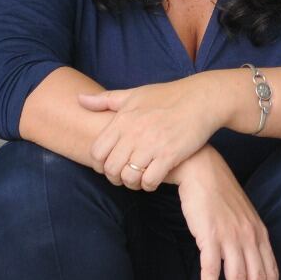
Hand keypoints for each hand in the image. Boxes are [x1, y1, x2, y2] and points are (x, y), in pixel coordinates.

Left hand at [78, 74, 223, 190]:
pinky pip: (149, 181)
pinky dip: (148, 185)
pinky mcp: (169, 155)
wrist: (201, 99)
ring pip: (129, 177)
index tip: (108, 165)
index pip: (97, 151)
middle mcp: (134, 133)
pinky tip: (153, 180)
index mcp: (123, 119)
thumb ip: (105, 100)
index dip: (99, 164)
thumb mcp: (134, 94)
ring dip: (131, 183)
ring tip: (137, 180)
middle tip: (123, 176)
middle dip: (114, 177)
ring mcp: (151, 145)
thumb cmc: (167, 96)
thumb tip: (79, 100)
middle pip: (111, 168)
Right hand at [177, 148, 279, 279]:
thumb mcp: (241, 216)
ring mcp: (230, 235)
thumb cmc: (218, 194)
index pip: (270, 270)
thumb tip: (247, 261)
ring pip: (238, 277)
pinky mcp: (209, 234)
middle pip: (258, 278)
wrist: (200, 169)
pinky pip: (212, 267)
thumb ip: (246, 237)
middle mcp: (249, 235)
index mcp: (258, 232)